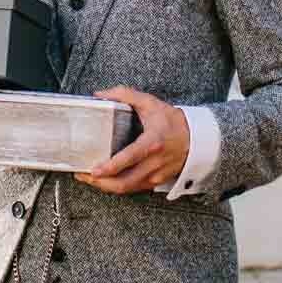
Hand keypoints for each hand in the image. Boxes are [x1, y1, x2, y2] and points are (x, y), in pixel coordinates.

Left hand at [75, 86, 189, 194]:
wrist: (197, 139)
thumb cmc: (174, 122)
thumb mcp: (150, 103)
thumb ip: (125, 94)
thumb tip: (100, 94)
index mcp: (153, 142)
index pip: (130, 158)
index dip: (111, 167)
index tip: (95, 170)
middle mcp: (155, 162)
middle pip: (125, 182)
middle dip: (101, 183)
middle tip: (84, 175)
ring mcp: (156, 175)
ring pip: (127, 189)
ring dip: (106, 187)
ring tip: (90, 178)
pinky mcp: (156, 182)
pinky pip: (133, 188)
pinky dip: (117, 186)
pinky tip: (106, 179)